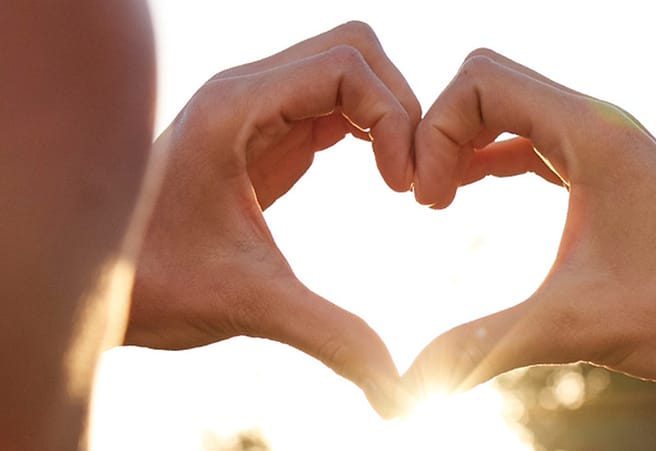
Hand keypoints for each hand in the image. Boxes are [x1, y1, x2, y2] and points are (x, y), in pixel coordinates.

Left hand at [126, 21, 420, 417]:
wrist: (101, 284)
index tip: (404, 187)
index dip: (393, 117)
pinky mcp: (266, 135)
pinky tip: (383, 178)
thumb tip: (399, 389)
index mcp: (234, 109)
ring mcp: (256, 110)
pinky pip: (335, 105)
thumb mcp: (249, 303)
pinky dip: (372, 131)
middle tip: (412, 179)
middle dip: (400, 107)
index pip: (345, 65)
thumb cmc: (155, 285)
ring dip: (389, 117)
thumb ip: (330, 335)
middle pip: (353, 51)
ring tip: (404, 181)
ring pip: (348, 72)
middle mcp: (245, 93)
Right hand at [404, 48, 655, 420]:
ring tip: (440, 197)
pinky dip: (491, 152)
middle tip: (426, 195)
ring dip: (464, 139)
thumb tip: (407, 389)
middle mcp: (598, 123)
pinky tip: (472, 188)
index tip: (427, 203)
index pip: (479, 83)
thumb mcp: (570, 325)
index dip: (434, 133)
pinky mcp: (606, 167)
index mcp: (591, 133)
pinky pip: (531, 135)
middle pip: (487, 80)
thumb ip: (479, 347)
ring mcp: (604, 142)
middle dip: (440, 129)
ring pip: (510, 104)